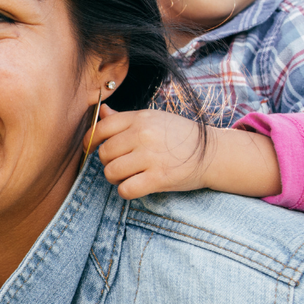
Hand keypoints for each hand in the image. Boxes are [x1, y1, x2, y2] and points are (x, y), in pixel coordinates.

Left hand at [91, 106, 281, 199]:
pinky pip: (126, 189)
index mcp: (141, 118)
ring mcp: (150, 156)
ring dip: (115, 179)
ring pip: (111, 172)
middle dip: (108, 163)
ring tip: (128, 176)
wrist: (212, 153)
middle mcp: (143, 134)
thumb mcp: (154, 118)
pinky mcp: (159, 178)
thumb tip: (102, 112)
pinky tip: (136, 186)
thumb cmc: (180, 136)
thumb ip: (125, 118)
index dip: (91, 141)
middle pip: (104, 153)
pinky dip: (126, 191)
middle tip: (121, 165)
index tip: (92, 149)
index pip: (101, 127)